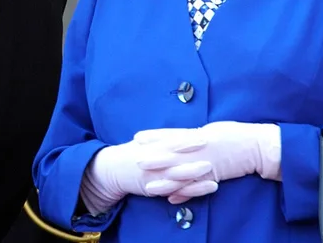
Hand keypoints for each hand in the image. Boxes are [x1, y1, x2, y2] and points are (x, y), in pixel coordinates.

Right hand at [80, 134, 218, 214]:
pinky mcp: (155, 187)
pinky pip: (176, 189)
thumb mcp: (144, 145)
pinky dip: (193, 189)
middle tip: (210, 144)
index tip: (202, 132)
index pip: (171, 140)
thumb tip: (181, 134)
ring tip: (211, 167)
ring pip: (177, 172)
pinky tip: (208, 187)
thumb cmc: (130, 155)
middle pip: (175, 153)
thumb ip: (160, 140)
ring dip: (194, 170)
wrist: (112, 170)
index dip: (186, 136)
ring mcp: (155, 173)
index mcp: (152, 146)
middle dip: (192, 149)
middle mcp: (154, 158)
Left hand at [135, 121, 281, 203]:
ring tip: (149, 186)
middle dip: (153, 159)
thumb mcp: (210, 130)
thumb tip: (176, 137)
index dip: (154, 136)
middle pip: (172, 154)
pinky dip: (184, 193)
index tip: (137, 137)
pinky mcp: (215, 176)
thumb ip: (192, 135)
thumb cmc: (233, 135)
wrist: (257, 146)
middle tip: (136, 161)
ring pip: (182, 173)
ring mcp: (207, 163)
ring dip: (165, 180)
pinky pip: (197, 186)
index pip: (171, 135)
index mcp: (197, 134)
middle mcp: (199, 148)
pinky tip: (172, 199)